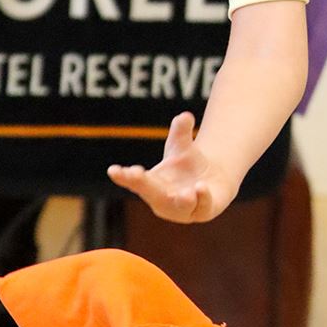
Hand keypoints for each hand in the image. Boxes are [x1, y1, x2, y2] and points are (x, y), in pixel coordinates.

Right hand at [106, 111, 236, 221]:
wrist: (213, 181)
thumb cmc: (187, 166)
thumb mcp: (181, 146)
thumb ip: (180, 131)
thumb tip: (184, 116)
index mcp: (152, 184)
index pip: (135, 181)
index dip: (124, 176)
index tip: (113, 170)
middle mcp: (164, 199)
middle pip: (151, 193)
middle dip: (142, 183)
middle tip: (134, 173)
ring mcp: (183, 208)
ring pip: (179, 207)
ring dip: (181, 200)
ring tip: (185, 193)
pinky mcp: (203, 211)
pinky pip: (202, 207)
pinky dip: (202, 198)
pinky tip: (201, 187)